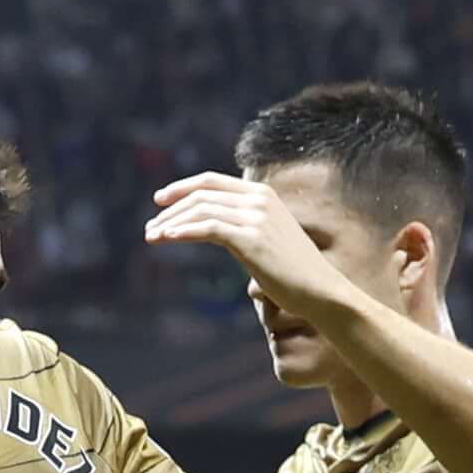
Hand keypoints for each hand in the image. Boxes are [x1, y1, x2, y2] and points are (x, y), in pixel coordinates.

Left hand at [144, 172, 357, 313]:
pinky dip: (183, 232)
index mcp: (263, 194)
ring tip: (153, 237)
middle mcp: (259, 199)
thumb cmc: (295, 273)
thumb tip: (217, 231)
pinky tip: (168, 239)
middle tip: (151, 228)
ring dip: (171, 224)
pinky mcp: (250, 238)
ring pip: (200, 211)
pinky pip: (207, 229)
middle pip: (202, 195)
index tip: (160, 201)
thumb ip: (245, 227)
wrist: (321, 291)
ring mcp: (256, 217)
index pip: (212, 181)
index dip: (182, 187)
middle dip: (171, 209)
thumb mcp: (269, 239)